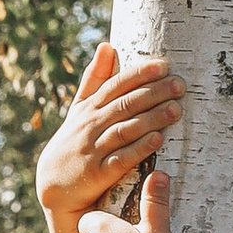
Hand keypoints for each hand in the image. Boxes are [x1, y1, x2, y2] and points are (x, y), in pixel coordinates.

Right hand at [37, 44, 183, 232]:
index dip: (139, 75)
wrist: (53, 187)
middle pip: (124, 104)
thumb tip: (107, 45)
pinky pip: (120, 159)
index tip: (163, 66)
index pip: (116, 85)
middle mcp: (90, 125)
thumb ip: (94, 79)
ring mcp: (92, 149)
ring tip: (176, 109)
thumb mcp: (78, 109)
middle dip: (153, 93)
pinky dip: (139, 149)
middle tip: (179, 85)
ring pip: (125, 129)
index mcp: (89, 108)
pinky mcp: (97, 174)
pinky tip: (157, 140)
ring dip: (151, 118)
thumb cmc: (73, 143)